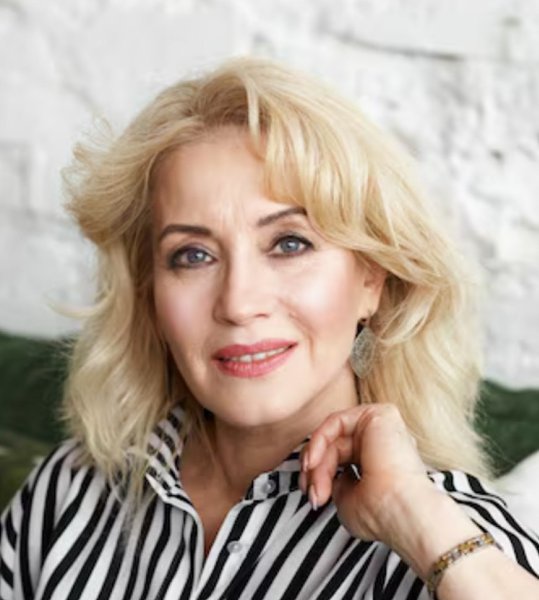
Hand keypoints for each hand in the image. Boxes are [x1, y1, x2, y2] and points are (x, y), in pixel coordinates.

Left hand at [299, 404, 432, 544]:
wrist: (401, 512)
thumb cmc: (382, 515)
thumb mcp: (347, 501)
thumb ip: (336, 483)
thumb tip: (328, 476)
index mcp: (380, 461)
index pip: (339, 458)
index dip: (318, 476)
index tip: (313, 498)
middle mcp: (382, 443)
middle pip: (334, 446)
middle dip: (314, 470)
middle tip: (312, 493)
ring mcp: (381, 427)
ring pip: (333, 435)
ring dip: (316, 460)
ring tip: (314, 484)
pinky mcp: (379, 414)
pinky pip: (337, 421)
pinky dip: (319, 440)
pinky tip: (314, 461)